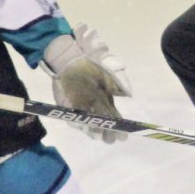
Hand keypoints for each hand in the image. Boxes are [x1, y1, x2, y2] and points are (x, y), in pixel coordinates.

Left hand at [42, 24, 131, 142]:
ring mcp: (79, 106)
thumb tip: (129, 93)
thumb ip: (119, 77)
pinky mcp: (65, 104)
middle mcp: (93, 105)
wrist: (69, 53)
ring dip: (92, 131)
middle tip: (109, 140)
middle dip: (106, 134)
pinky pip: (71, 117)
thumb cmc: (91, 59)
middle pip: (100, 123)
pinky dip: (76, 122)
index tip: (123, 137)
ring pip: (86, 123)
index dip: (118, 127)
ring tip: (97, 135)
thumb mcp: (109, 64)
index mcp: (105, 98)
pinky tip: (82, 125)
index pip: (113, 116)